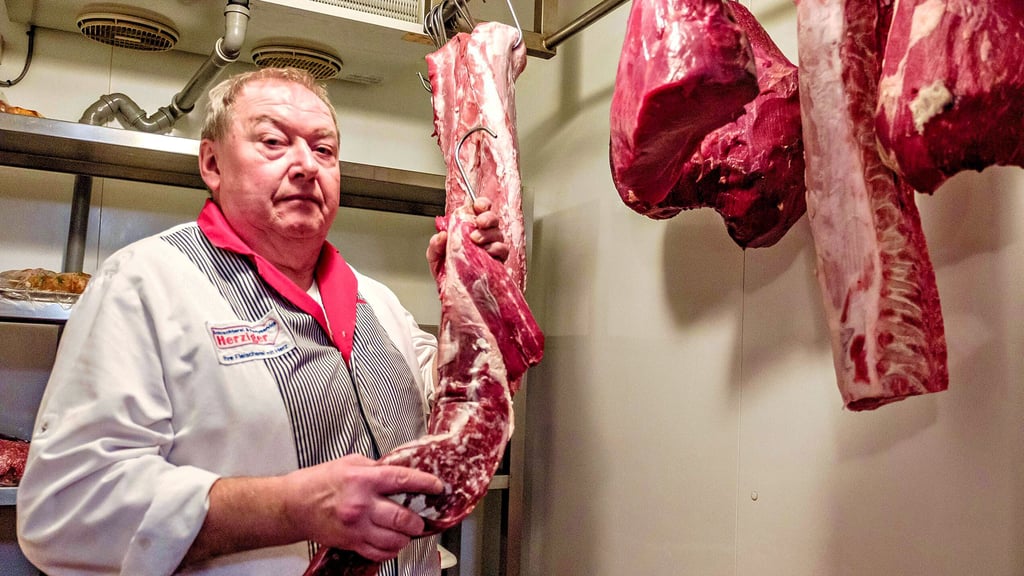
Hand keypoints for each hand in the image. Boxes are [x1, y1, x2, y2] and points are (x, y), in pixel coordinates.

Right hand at [285, 454, 443, 561]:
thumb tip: (398, 470)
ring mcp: (357, 527)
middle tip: (421, 516)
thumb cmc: (319, 482)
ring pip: (395, 539)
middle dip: (418, 519)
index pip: (403, 480)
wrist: (294, 505)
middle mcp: (362, 504)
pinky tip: (392, 542)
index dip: (425, 483)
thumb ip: (376, 467)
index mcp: (363, 479)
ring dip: (406, 536)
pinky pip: (380, 553)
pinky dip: (391, 550)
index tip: (437, 486)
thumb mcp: (350, 463)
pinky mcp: (352, 542)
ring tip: (408, 530)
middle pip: (403, 517)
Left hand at [427, 197, 509, 280]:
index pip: (479, 210)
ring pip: (498, 233)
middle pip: (492, 218)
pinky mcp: (498, 261)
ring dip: (488, 234)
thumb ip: (436, 245)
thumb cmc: (449, 273)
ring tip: (476, 240)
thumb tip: (441, 236)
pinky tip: (487, 251)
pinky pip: (503, 250)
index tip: (477, 206)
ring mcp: (492, 248)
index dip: (481, 204)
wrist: (455, 295)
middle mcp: (483, 236)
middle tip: (478, 223)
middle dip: (487, 217)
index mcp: (469, 229)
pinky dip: (496, 248)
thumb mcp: (435, 258)